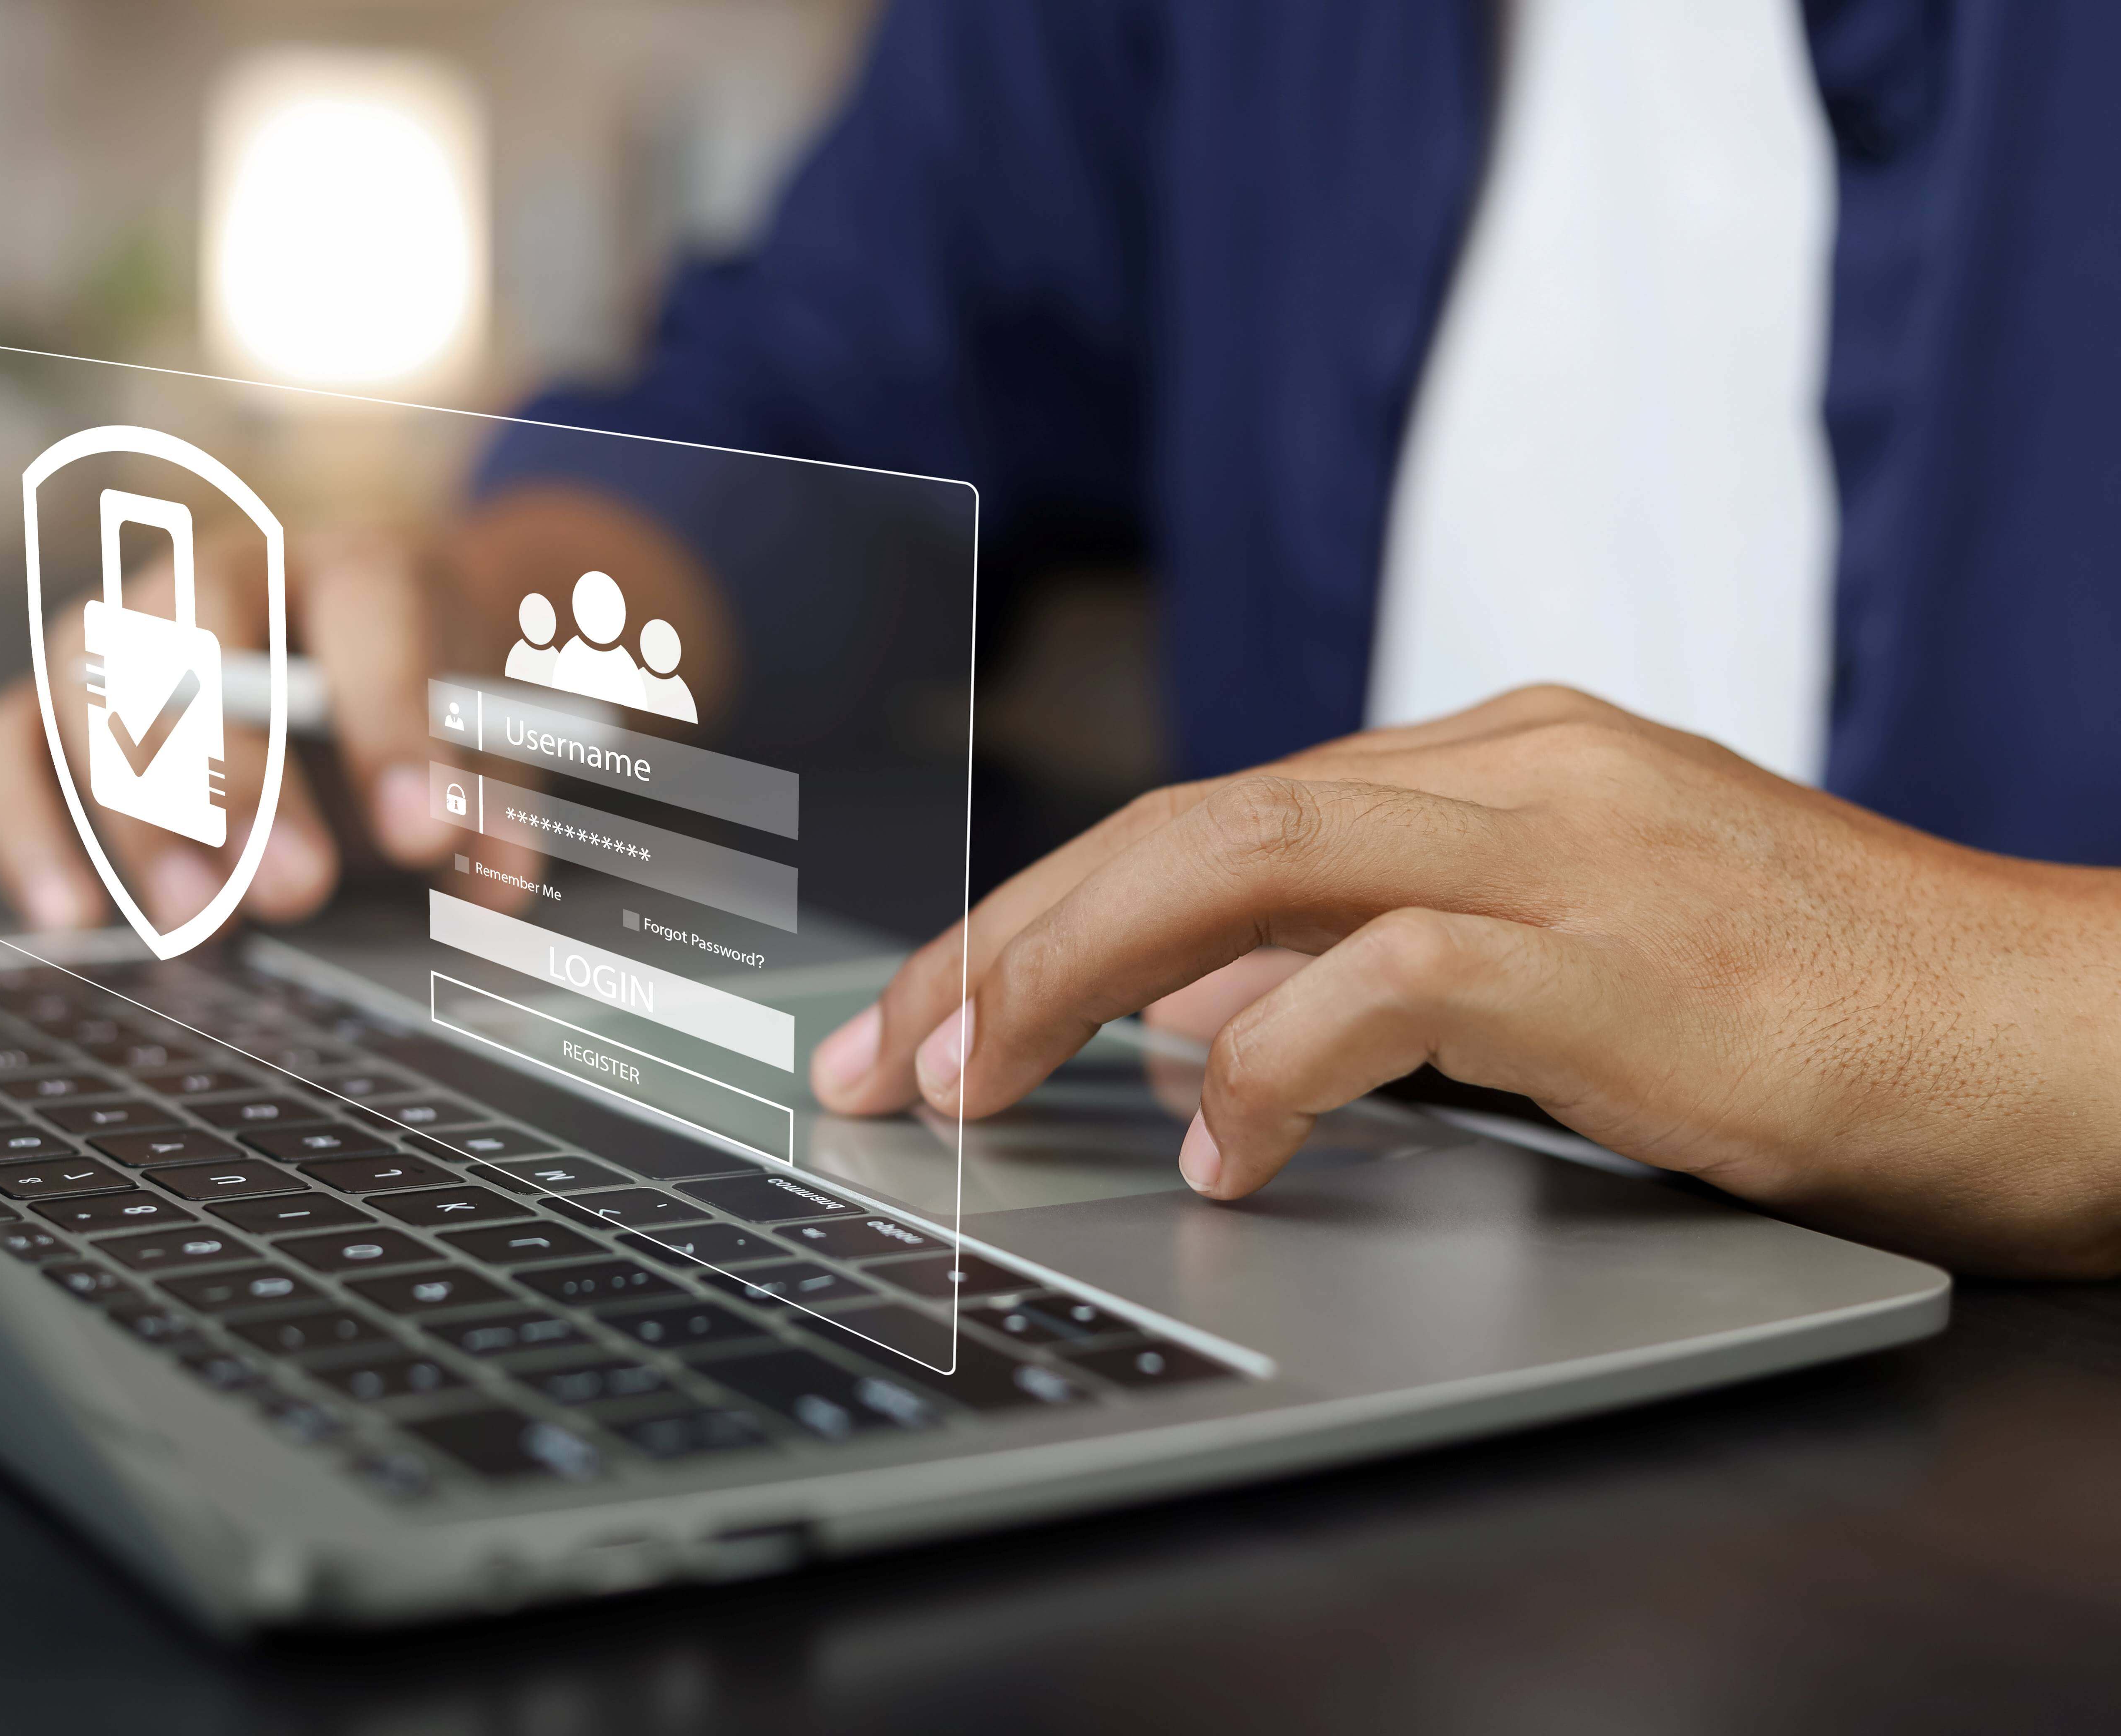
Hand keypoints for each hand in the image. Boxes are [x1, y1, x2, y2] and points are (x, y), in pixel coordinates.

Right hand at [0, 525, 453, 934]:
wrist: (364, 658)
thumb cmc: (418, 699)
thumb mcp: (481, 741)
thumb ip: (489, 803)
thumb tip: (492, 884)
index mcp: (357, 565)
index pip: (370, 617)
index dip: (394, 724)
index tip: (425, 832)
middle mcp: (223, 574)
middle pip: (199, 649)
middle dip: (244, 781)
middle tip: (299, 887)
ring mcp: (127, 626)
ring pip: (93, 695)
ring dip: (143, 818)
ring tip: (202, 922)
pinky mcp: (60, 698)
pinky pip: (4, 746)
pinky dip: (26, 829)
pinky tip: (74, 917)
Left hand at [809, 686, 2120, 1277]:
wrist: (2031, 1026)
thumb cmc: (1798, 1005)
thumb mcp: (1551, 967)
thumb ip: (1373, 966)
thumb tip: (1196, 1020)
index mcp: (1484, 762)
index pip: (1205, 815)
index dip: (1046, 910)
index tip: (931, 1003)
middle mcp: (1502, 770)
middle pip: (1184, 821)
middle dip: (1009, 933)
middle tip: (889, 1049)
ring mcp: (1557, 844)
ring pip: (1241, 860)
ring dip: (1076, 972)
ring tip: (970, 1078)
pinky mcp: (1609, 949)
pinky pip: (1382, 981)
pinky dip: (1271, 1060)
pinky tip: (1214, 1138)